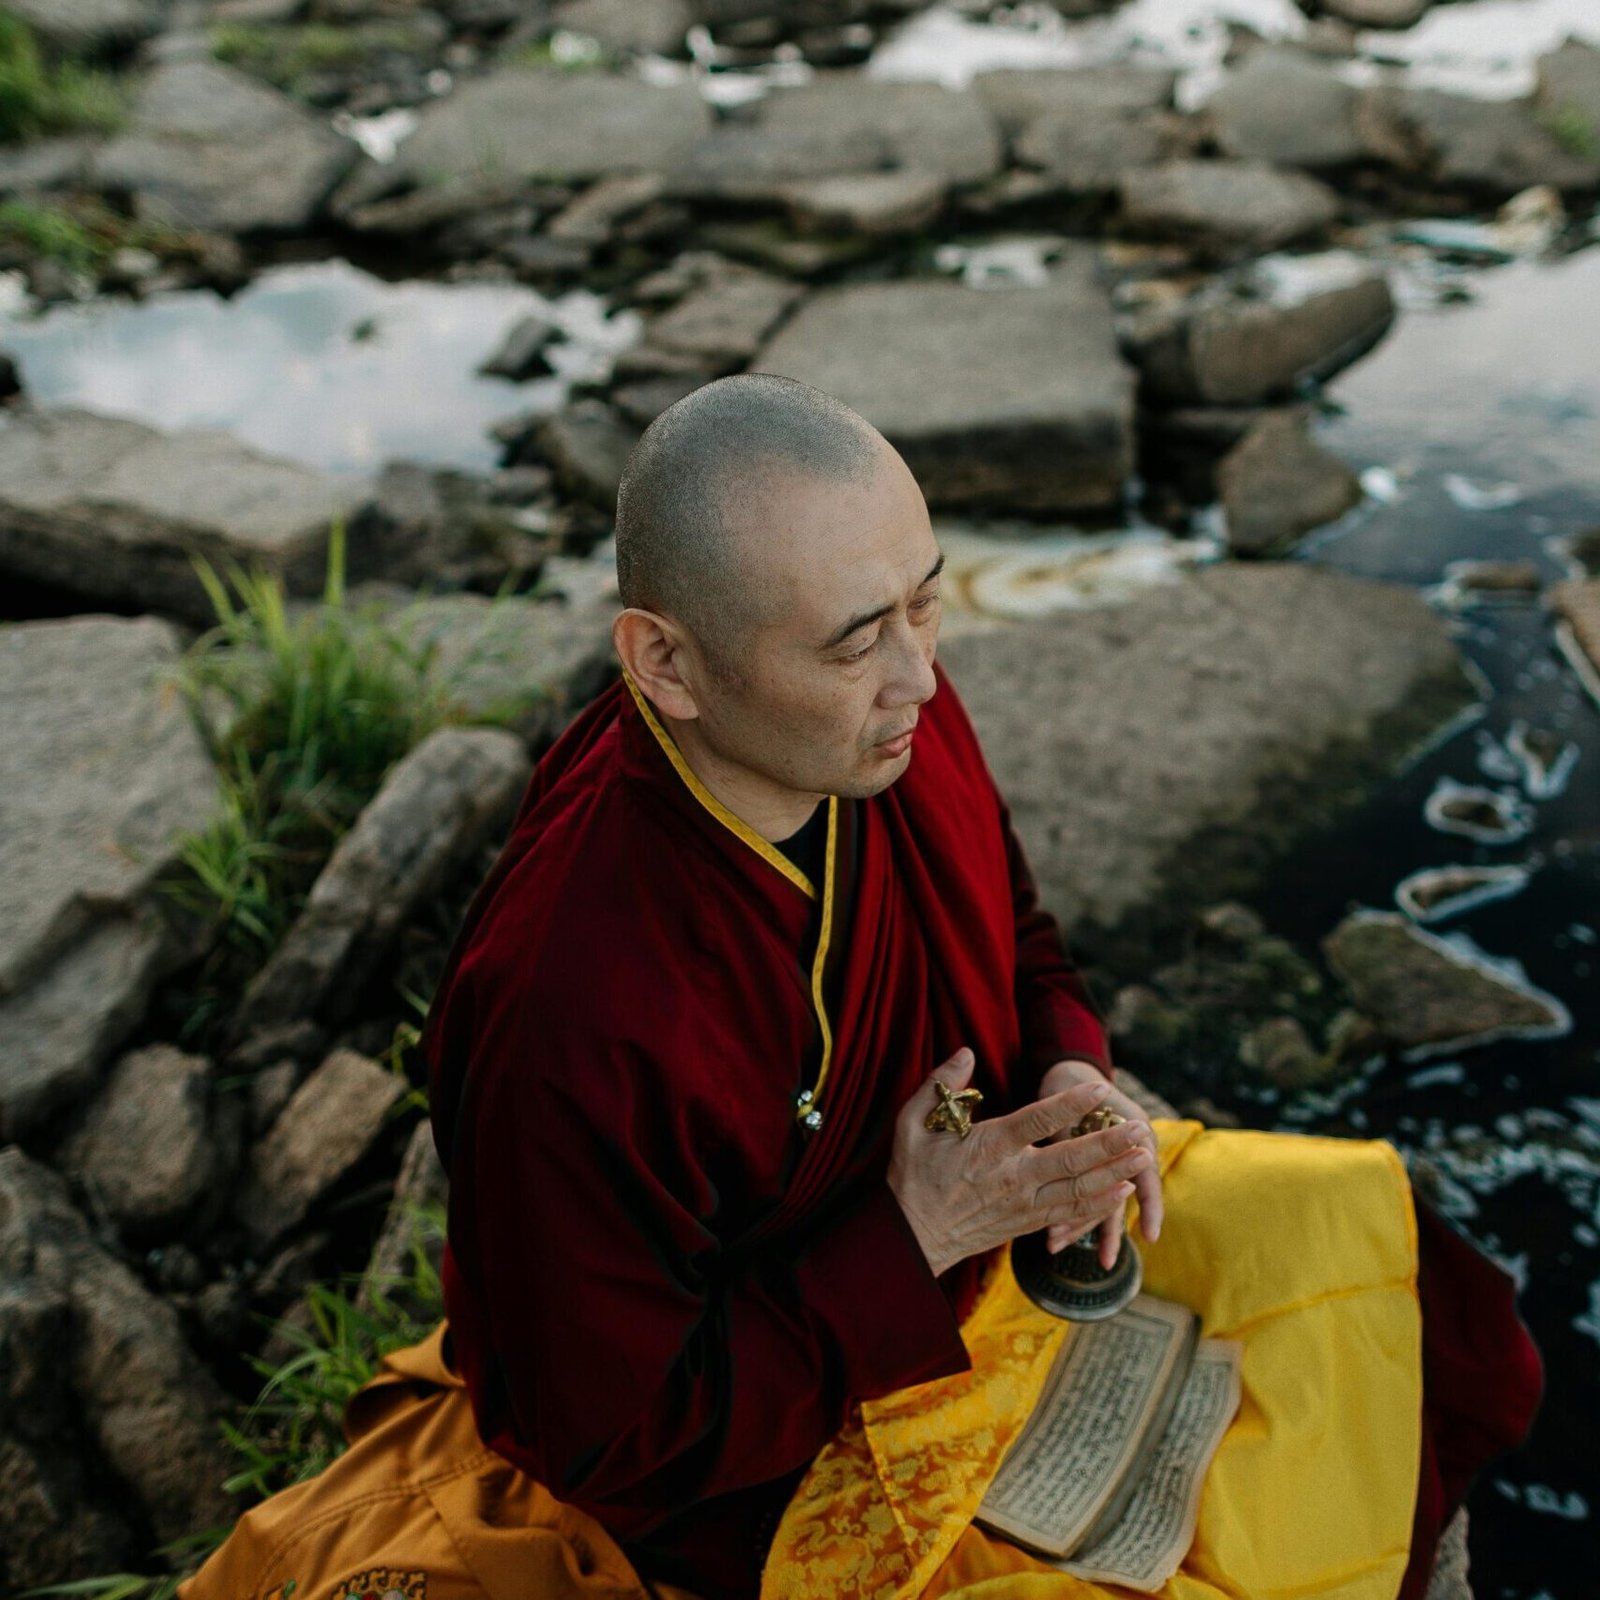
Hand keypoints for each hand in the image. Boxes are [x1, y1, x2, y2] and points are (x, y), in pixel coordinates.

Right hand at [886, 1047, 1156, 1278]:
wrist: (912, 1235)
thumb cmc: (912, 1174)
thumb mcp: (913, 1123)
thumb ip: (940, 1085)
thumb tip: (966, 1052)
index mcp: (988, 1147)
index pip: (1037, 1120)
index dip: (1070, 1103)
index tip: (1099, 1088)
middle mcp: (1013, 1177)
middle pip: (1071, 1159)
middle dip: (1109, 1143)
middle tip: (1140, 1128)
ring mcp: (1024, 1204)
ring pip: (1079, 1189)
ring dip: (1115, 1172)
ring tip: (1144, 1156)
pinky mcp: (1028, 1223)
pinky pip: (1071, 1212)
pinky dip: (1100, 1202)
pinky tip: (1122, 1190)